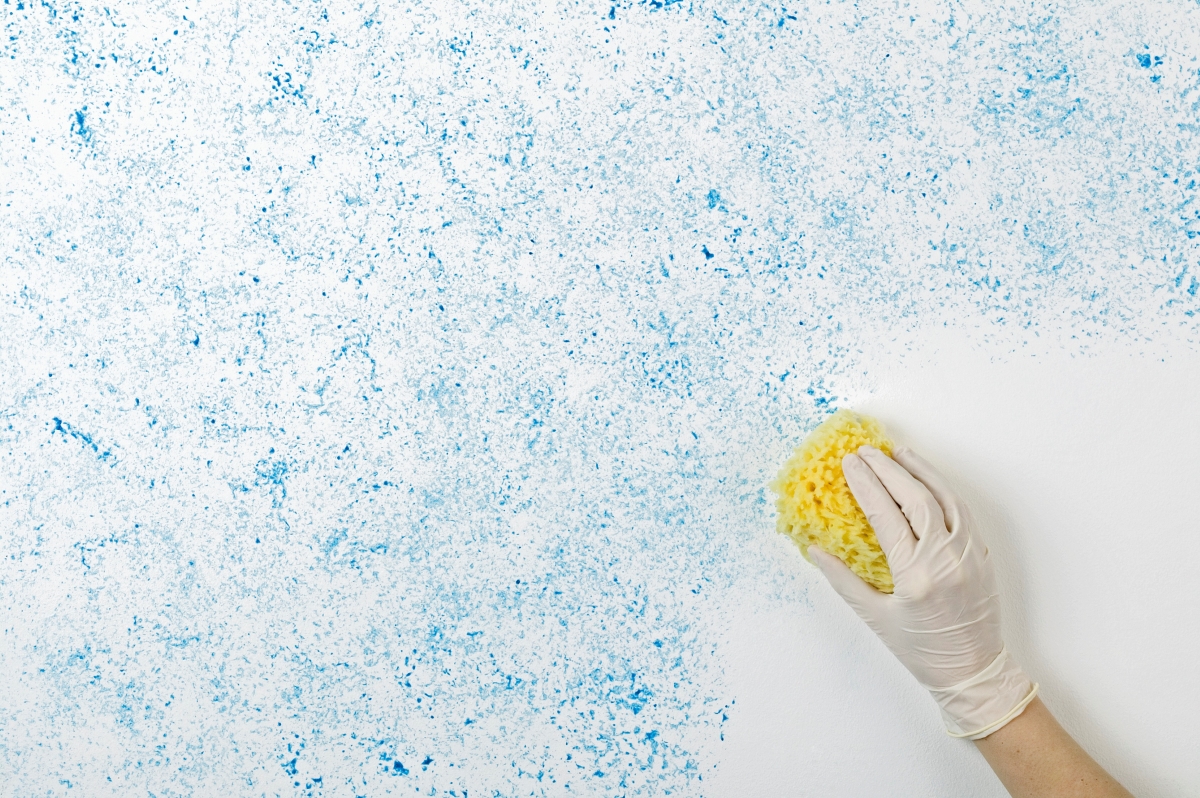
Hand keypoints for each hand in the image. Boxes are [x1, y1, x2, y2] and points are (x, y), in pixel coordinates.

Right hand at [808, 445, 1036, 738]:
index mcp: (916, 575)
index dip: (866, 485)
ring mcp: (969, 554)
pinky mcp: (983, 555)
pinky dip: (943, 489)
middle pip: (916, 498)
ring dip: (921, 470)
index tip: (849, 464)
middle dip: (889, 469)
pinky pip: (962, 511)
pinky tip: (927, 479)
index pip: (886, 515)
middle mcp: (946, 559)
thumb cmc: (921, 651)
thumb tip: (814, 549)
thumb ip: (842, 580)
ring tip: (898, 453)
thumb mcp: (875, 618)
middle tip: (866, 452)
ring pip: (945, 498)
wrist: (973, 672)